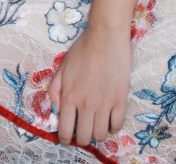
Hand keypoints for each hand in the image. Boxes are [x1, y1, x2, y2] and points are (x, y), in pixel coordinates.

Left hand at [47, 26, 130, 146]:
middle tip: (84, 127)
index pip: (65, 131)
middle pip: (84, 138)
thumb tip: (55, 111)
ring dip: (97, 132)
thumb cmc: (83, 49)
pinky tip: (110, 118)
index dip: (65, 138)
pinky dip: (113, 126)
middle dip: (82, 137)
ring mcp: (104, 104)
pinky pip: (117, 125)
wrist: (106, 36)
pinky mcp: (120, 99)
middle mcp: (86, 104)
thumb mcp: (62, 67)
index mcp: (70, 97)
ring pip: (101, 135)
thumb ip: (55, 90)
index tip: (68, 134)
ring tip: (97, 122)